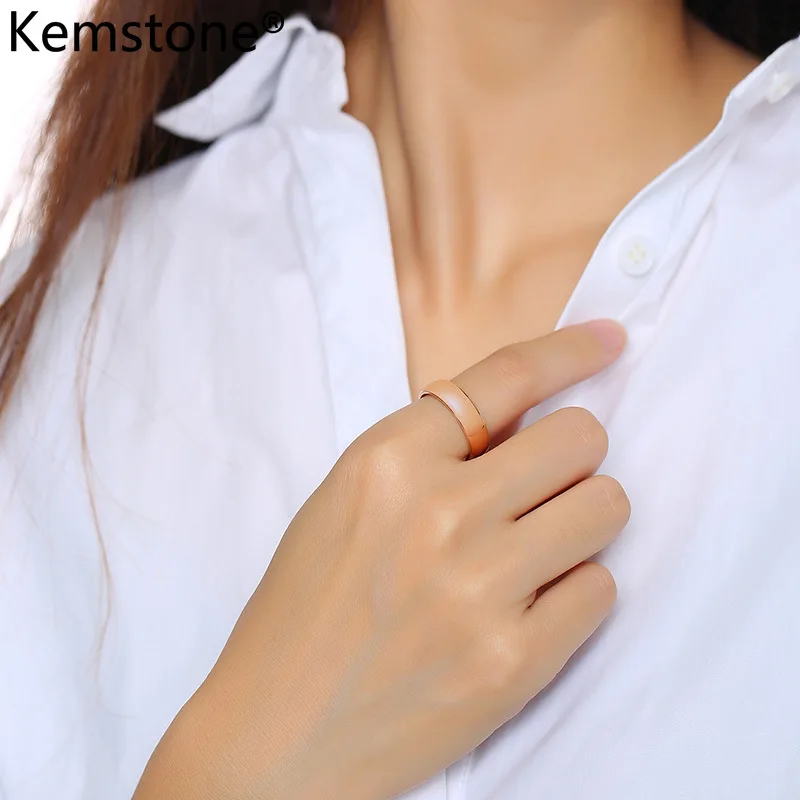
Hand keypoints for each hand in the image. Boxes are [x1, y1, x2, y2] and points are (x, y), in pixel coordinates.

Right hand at [134, 320, 629, 799]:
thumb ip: (428, 453)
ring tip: (533, 549)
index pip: (505, 377)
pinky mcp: (514, 659)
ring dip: (580, 519)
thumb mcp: (346, 500)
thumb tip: (523, 421)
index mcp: (387, 461)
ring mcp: (481, 587)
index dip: (569, 350)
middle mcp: (439, 513)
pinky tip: (526, 606)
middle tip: (542, 486)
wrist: (280, 732)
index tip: (610, 341)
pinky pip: (601, 588)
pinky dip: (574, 590)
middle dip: (571, 455)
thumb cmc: (307, 609)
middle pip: (579, 437)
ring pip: (605, 505)